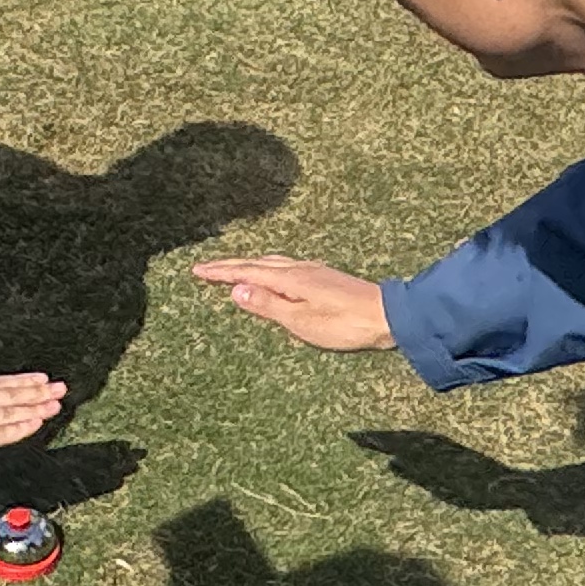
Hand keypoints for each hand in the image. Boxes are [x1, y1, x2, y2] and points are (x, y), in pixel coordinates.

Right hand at [0, 370, 70, 464]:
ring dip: (34, 406)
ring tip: (56, 401)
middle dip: (35, 391)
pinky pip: (0, 434)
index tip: (38, 378)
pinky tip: (37, 423)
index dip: (18, 382)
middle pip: (8, 395)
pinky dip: (19, 428)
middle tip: (60, 386)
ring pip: (9, 411)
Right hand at [193, 257, 397, 351]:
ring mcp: (313, 270)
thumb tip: (236, 290)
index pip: (246, 273)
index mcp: (290, 279)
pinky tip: (274, 273)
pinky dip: (268, 267)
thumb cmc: (345, 324)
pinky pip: (285, 265)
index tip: (197, 270)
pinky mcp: (323, 276)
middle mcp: (299, 269)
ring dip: (249, 264)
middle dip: (229, 265)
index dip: (221, 272)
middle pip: (256, 263)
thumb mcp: (301, 320)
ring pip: (272, 262)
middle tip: (206, 267)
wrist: (387, 315)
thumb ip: (268, 305)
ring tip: (234, 268)